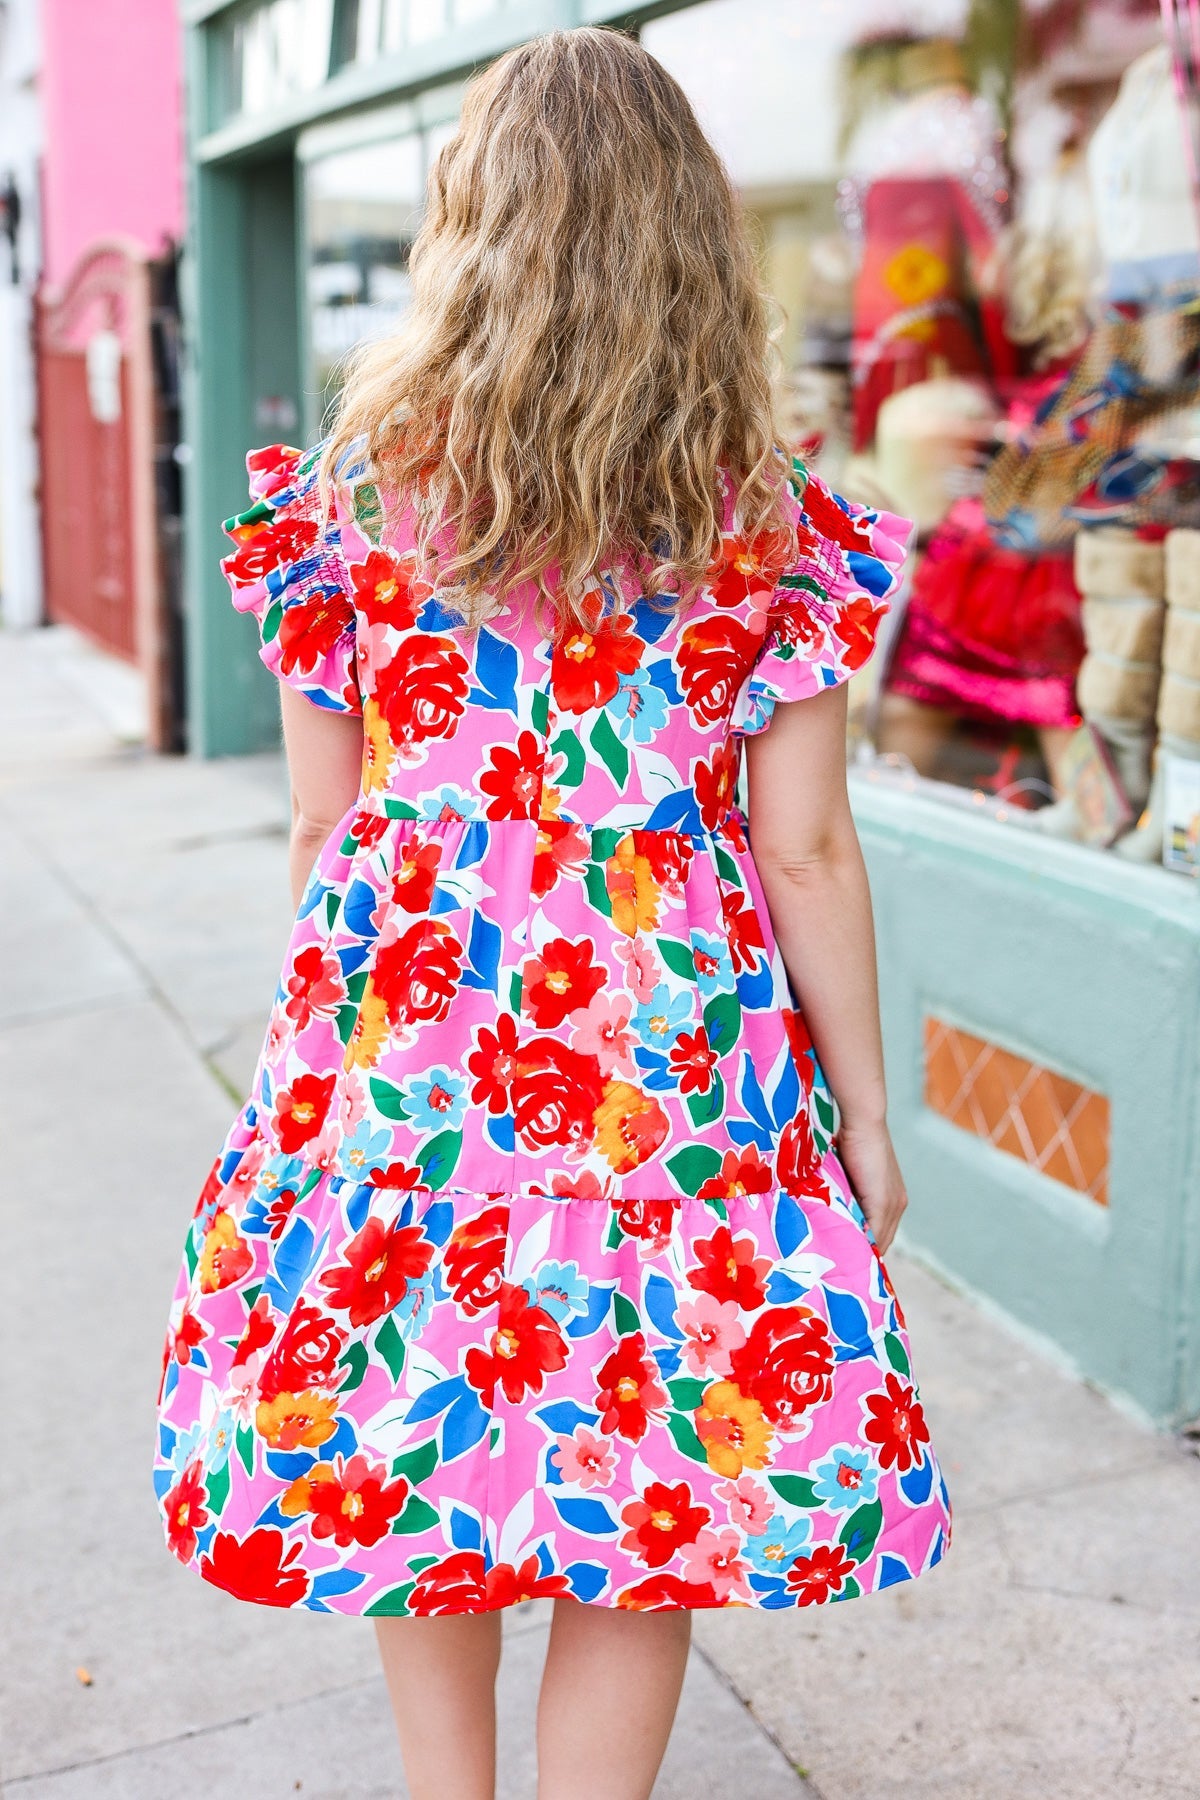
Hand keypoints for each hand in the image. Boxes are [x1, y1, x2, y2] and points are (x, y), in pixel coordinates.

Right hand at [836, 1120, 907, 1255]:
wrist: (863, 1123)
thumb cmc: (853, 1141)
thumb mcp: (850, 1173)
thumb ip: (847, 1193)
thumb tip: (833, 1208)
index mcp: (893, 1198)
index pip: (882, 1233)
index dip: (867, 1247)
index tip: (849, 1259)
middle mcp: (898, 1204)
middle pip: (883, 1241)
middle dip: (864, 1255)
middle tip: (843, 1270)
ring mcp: (893, 1204)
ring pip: (879, 1240)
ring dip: (861, 1253)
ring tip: (841, 1266)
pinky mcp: (883, 1202)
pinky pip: (873, 1233)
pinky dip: (859, 1245)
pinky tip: (845, 1254)